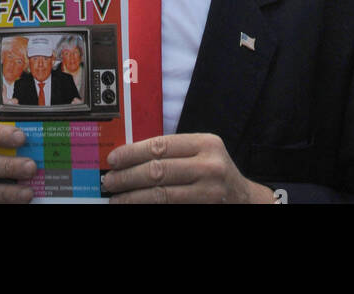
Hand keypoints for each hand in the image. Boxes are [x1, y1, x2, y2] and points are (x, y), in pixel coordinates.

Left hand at [101, 133, 272, 204]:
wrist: (244, 201)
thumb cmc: (215, 173)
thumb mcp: (201, 154)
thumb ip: (173, 153)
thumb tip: (129, 157)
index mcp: (206, 144)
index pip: (161, 145)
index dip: (133, 153)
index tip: (113, 159)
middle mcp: (210, 166)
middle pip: (158, 170)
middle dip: (128, 177)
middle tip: (109, 182)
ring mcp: (209, 192)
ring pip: (161, 195)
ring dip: (133, 198)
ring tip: (116, 199)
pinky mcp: (204, 210)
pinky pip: (170, 209)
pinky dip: (149, 208)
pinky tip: (135, 208)